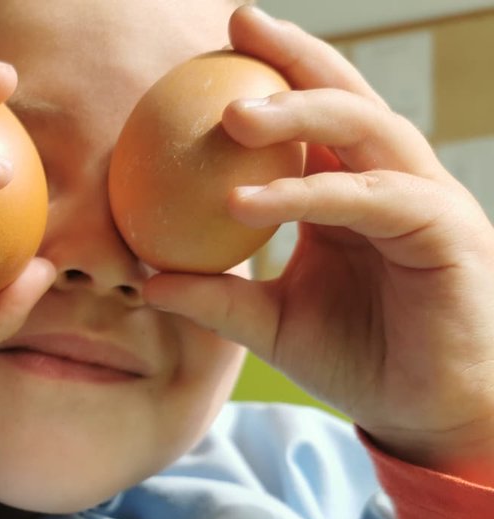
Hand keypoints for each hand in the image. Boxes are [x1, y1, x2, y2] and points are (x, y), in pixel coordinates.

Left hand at [143, 6, 493, 481]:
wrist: (423, 410)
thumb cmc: (357, 359)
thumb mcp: (270, 325)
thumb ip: (217, 298)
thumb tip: (147, 281)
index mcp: (349, 192)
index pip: (312, 118)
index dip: (273, 71)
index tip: (214, 45)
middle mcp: (388, 182)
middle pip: (344, 97)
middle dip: (294, 56)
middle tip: (236, 30)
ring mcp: (421, 200)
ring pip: (365, 131)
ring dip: (301, 114)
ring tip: (231, 116)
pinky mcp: (442, 232)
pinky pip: (371, 199)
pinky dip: (311, 195)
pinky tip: (246, 203)